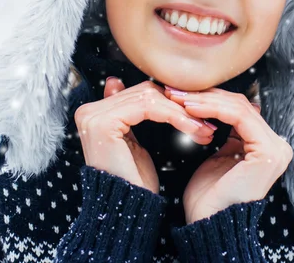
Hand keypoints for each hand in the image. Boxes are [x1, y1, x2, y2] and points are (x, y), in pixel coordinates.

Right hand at [74, 79, 215, 194]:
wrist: (127, 213)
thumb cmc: (134, 182)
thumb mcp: (132, 141)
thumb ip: (128, 112)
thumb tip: (117, 80)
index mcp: (93, 113)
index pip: (139, 92)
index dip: (170, 101)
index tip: (197, 113)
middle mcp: (87, 111)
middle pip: (144, 91)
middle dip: (179, 105)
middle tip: (206, 121)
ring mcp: (93, 116)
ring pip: (150, 97)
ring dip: (182, 112)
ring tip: (204, 127)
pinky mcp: (104, 123)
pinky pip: (148, 108)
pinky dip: (175, 116)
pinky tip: (192, 128)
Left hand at [164, 86, 293, 223]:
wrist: (209, 224)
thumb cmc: (209, 195)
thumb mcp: (220, 155)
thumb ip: (227, 132)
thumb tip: (219, 102)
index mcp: (267, 145)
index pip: (238, 109)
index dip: (209, 98)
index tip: (180, 93)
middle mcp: (278, 145)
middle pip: (239, 104)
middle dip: (205, 95)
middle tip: (176, 90)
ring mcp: (276, 148)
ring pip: (237, 106)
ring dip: (204, 99)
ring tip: (179, 97)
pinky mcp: (268, 151)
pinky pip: (237, 117)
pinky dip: (212, 108)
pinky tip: (190, 107)